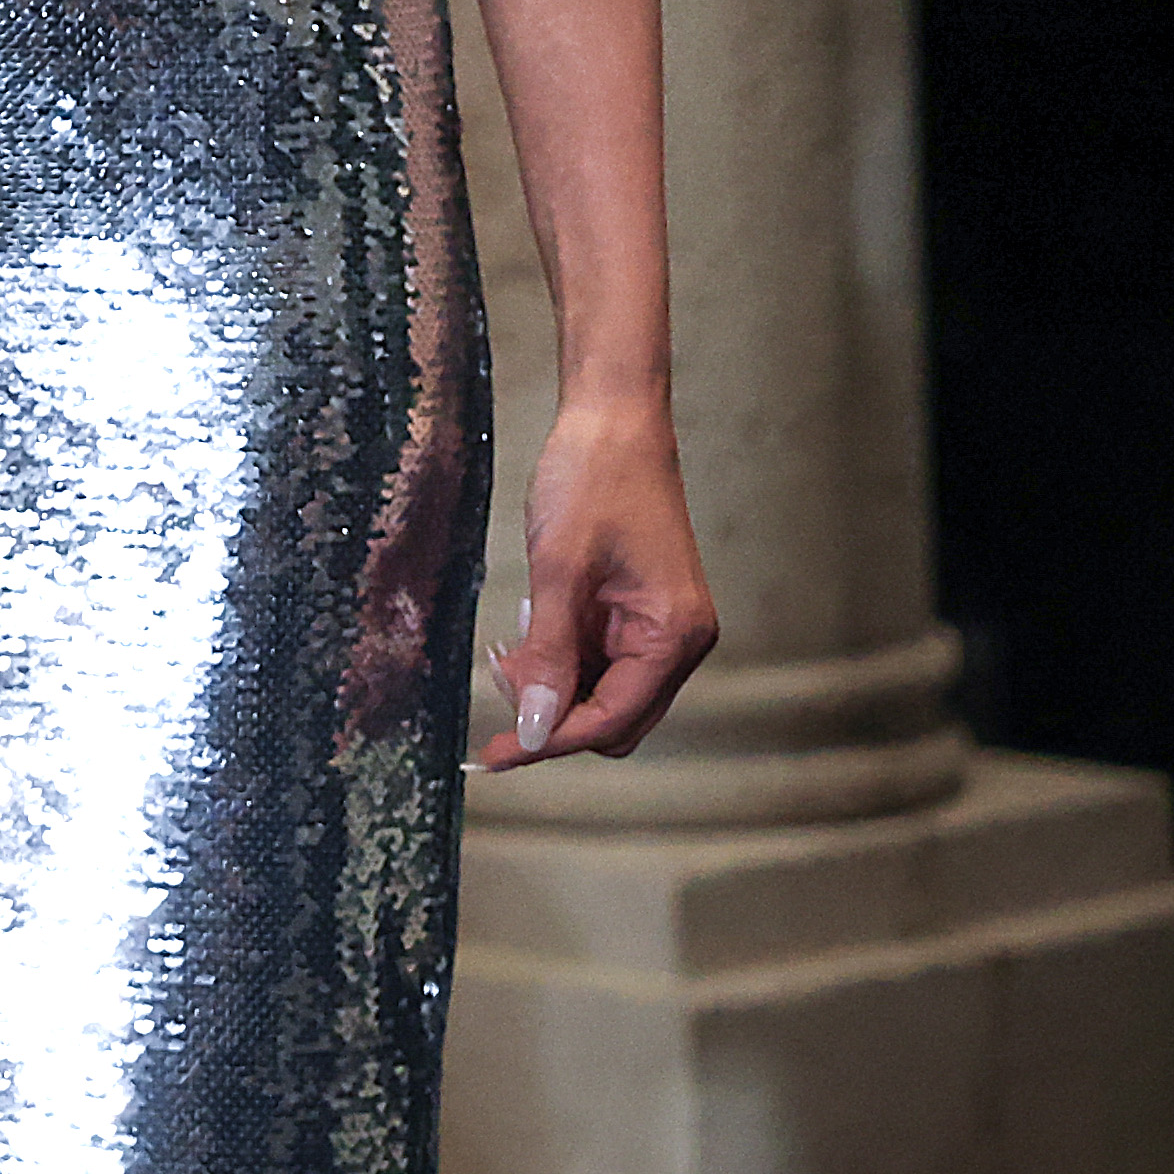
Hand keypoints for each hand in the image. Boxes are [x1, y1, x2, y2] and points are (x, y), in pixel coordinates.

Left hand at [475, 395, 717, 770]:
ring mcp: (658, 627)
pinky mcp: (635, 613)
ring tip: (509, 645)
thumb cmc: (592, 479)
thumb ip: (547, 653)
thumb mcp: (558, 568)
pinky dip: (558, 656)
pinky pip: (595, 660)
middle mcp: (678, 640)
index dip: (550, 740)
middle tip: (499, 679)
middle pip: (612, 719)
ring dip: (551, 684)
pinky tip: (527, 629)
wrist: (611, 419)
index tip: (496, 755)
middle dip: (551, 712)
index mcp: (675, 634)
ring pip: (600, 692)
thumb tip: (533, 726)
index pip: (612, 720)